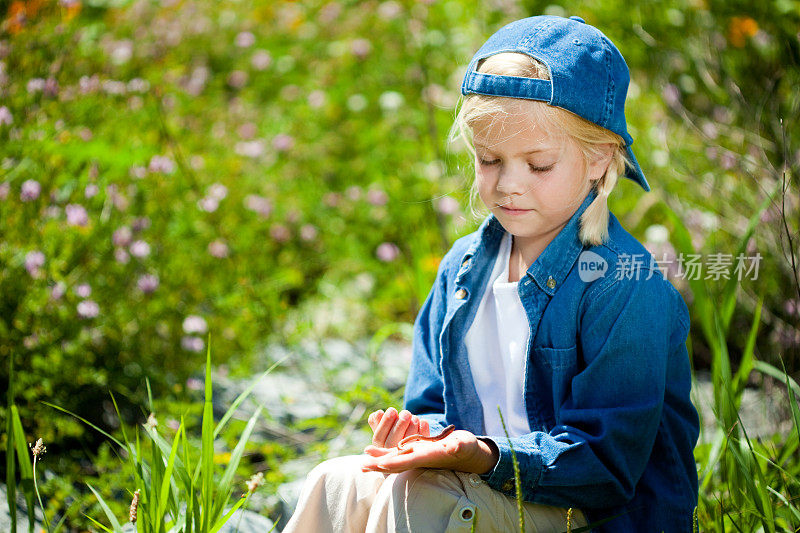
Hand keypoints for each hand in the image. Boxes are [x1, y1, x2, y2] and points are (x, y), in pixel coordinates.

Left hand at [360, 429, 499, 474]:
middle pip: (396, 463)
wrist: (468, 453)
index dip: (395, 461)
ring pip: (393, 459)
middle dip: (379, 465)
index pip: (409, 460)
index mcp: (429, 456)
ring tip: (362, 461)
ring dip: (378, 459)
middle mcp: (420, 458)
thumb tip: (453, 447)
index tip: (380, 463)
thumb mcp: (465, 445)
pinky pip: (396, 452)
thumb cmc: (468, 448)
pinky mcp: (415, 450)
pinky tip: (372, 451)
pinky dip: (384, 452)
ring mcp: (416, 454)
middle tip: (362, 465)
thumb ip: (459, 446)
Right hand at [367, 407, 429, 448]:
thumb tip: (378, 413)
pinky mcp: (419, 454)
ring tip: (414, 417)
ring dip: (412, 427)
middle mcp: (391, 454)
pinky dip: (422, 432)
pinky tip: (422, 421)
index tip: (392, 409)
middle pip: (393, 442)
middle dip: (400, 425)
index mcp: (380, 447)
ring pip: (407, 444)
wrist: (407, 448)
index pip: (379, 437)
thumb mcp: (382, 428)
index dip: (385, 423)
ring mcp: (405, 456)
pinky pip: (421, 445)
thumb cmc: (391, 433)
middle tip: (406, 413)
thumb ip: (376, 421)